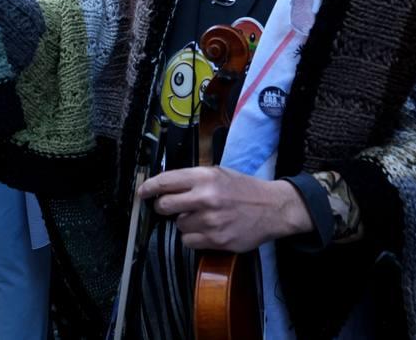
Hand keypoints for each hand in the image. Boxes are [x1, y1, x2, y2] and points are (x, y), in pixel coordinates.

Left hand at [138, 167, 313, 252]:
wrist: (272, 208)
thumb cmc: (244, 189)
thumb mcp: (218, 173)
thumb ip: (192, 179)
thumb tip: (164, 186)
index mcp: (204, 177)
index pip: (165, 181)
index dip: (149, 188)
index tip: (142, 193)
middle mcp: (205, 198)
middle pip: (165, 206)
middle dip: (164, 207)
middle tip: (171, 207)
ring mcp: (211, 221)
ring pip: (178, 225)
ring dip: (184, 223)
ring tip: (202, 217)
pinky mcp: (217, 240)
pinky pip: (189, 241)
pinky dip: (193, 237)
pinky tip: (207, 230)